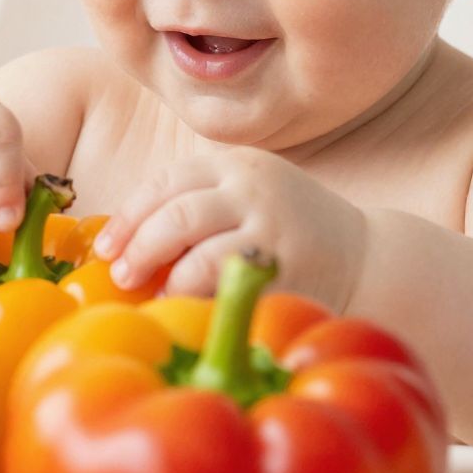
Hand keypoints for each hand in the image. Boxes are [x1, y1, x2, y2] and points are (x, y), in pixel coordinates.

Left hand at [93, 148, 367, 307]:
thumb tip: (121, 247)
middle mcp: (252, 186)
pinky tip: (188, 307)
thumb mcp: (244, 203)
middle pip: (176, 212)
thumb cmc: (286, 235)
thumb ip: (196, 210)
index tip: (106, 248)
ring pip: (198, 250)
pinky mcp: (287, 263)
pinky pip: (228, 283)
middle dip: (140, 246)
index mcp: (234, 164)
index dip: (129, 216)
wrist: (367, 257)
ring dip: (165, 276)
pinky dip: (199, 297)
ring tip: (152, 294)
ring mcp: (271, 223)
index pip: (166, 182)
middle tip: (121, 275)